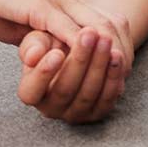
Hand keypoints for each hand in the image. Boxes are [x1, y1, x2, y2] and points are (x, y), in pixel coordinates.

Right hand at [0, 0, 129, 116]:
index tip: (120, 69)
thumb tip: (51, 57)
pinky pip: (63, 27)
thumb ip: (41, 37)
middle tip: (126, 76)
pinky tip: (86, 60)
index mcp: (64, 5)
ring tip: (114, 73)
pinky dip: (78, 45)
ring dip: (104, 52)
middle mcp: (65, 1)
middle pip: (106, 25)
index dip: (115, 47)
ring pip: (91, 27)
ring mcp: (53, 2)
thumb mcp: (24, 23)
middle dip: (118, 52)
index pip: (102, 24)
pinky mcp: (37, 6)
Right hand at [16, 19, 134, 123]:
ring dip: (99, 65)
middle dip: (80, 59)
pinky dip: (113, 76)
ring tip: (105, 39)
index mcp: (31, 92)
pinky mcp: (98, 111)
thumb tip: (32, 57)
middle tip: (89, 33)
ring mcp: (76, 113)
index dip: (43, 74)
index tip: (56, 53)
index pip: (31, 91)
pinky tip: (117, 54)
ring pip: (89, 93)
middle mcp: (52, 108)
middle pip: (65, 90)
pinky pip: (108, 97)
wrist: (79, 48)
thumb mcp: (38, 40)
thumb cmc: (53, 43)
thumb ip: (33, 46)